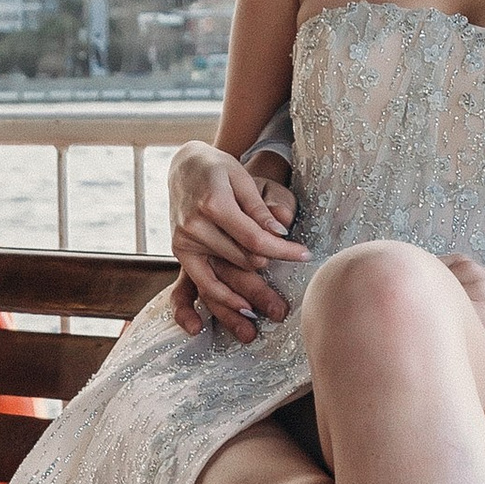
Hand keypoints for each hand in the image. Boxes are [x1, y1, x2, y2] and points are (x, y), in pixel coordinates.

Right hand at [167, 141, 304, 339]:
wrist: (185, 166)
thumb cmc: (218, 169)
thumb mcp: (242, 178)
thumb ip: (260, 208)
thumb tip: (279, 233)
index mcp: (214, 203)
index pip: (255, 238)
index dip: (283, 251)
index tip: (305, 256)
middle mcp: (195, 225)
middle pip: (241, 260)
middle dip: (268, 278)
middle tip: (287, 303)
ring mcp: (184, 242)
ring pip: (223, 276)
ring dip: (244, 298)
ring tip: (266, 317)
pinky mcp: (179, 253)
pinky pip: (198, 284)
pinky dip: (218, 300)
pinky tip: (234, 315)